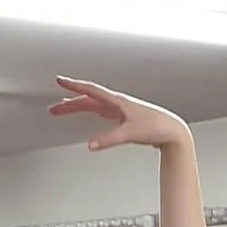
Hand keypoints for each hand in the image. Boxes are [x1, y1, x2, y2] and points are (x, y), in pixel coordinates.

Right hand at [49, 78, 190, 151]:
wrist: (172, 131)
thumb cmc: (156, 127)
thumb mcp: (129, 134)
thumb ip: (108, 140)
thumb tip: (90, 145)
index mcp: (117, 101)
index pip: (90, 90)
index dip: (74, 86)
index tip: (59, 81)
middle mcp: (117, 103)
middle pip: (88, 100)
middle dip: (69, 103)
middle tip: (54, 108)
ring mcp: (120, 110)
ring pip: (93, 106)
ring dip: (77, 107)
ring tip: (62, 110)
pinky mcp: (124, 118)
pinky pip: (101, 113)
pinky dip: (90, 113)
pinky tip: (87, 115)